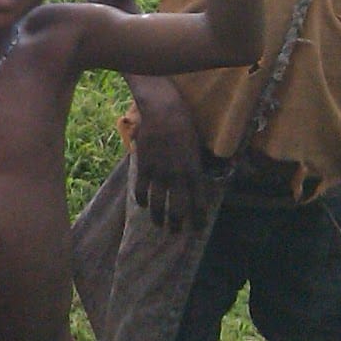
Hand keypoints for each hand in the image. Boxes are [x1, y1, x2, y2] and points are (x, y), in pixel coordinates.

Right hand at [132, 94, 209, 231]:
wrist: (163, 109)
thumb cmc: (185, 123)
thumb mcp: (197, 146)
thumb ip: (196, 165)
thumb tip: (200, 177)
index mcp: (194, 172)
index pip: (198, 203)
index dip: (198, 219)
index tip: (197, 229)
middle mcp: (177, 176)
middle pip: (177, 210)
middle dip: (176, 224)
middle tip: (174, 231)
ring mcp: (159, 172)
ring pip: (157, 205)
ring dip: (158, 218)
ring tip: (159, 224)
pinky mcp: (143, 166)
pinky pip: (140, 190)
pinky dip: (141, 199)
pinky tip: (142, 203)